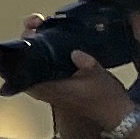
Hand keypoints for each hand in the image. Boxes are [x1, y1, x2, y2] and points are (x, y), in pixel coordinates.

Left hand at [17, 20, 135, 134]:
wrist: (115, 115)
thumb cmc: (106, 97)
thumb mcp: (98, 77)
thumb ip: (86, 63)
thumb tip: (74, 52)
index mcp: (49, 87)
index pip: (24, 66)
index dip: (25, 45)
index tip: (32, 30)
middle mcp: (43, 89)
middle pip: (25, 61)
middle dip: (29, 41)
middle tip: (37, 23)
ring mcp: (48, 89)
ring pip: (33, 64)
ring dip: (37, 46)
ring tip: (42, 27)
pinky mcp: (57, 87)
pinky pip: (43, 68)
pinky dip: (45, 54)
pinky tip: (54, 41)